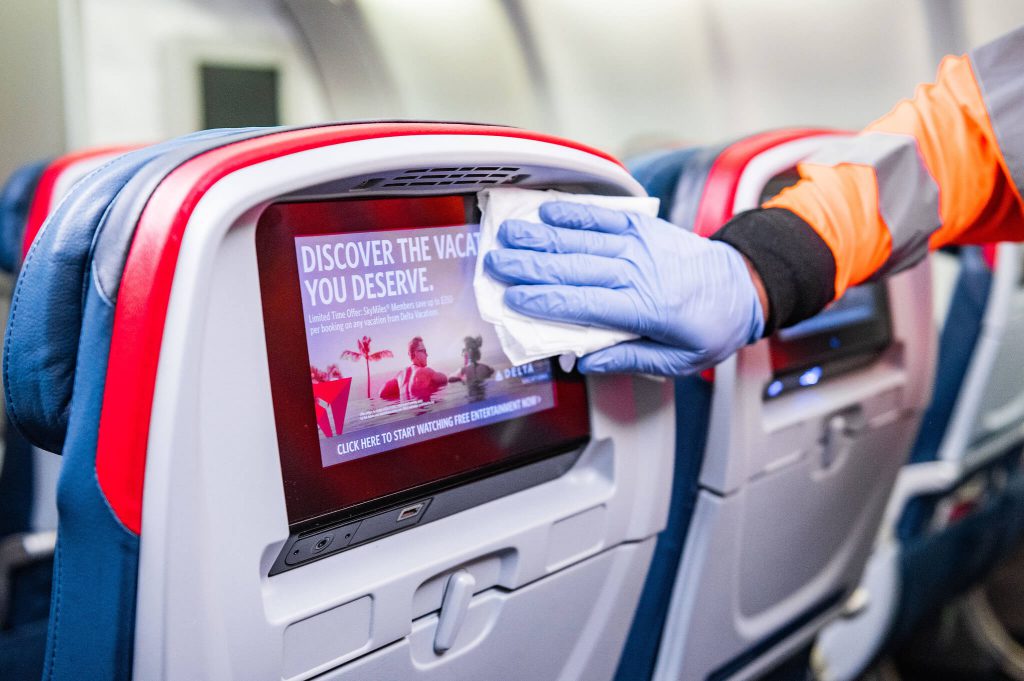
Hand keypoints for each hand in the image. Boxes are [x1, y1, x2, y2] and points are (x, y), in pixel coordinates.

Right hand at [483, 201, 765, 375]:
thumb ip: (629, 360)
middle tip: (494, 263)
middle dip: (528, 265)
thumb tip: (586, 361)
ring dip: (540, 237)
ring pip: (582, 240)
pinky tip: (547, 212)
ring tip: (508, 234)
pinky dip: (574, 214)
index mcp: (646, 309)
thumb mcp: (678, 361)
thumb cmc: (711, 326)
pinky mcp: (644, 228)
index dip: (543, 302)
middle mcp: (639, 272)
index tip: (512, 300)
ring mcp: (641, 246)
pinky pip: (604, 218)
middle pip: (573, 269)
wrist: (744, 285)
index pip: (583, 305)